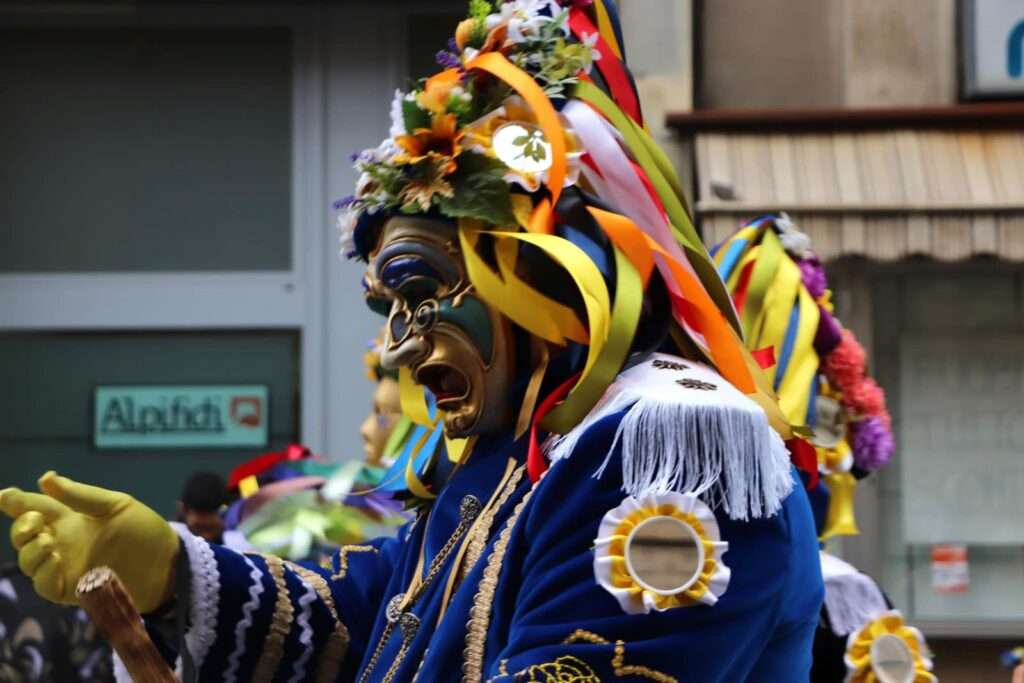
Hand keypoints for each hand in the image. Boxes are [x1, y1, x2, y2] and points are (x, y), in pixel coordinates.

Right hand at [0, 471, 178, 612]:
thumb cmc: (145, 531)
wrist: (167, 562)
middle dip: (20, 526)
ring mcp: (66, 566)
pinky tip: (55, 559)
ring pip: (28, 561)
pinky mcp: (73, 588)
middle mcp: (64, 542)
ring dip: (30, 550)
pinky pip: (44, 585)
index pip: (37, 507)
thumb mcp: (116, 506)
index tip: (4, 495)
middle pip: (25, 535)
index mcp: (73, 518)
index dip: (17, 502)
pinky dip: (43, 572)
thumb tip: (45, 478)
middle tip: (36, 519)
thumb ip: (81, 496)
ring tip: (49, 541)